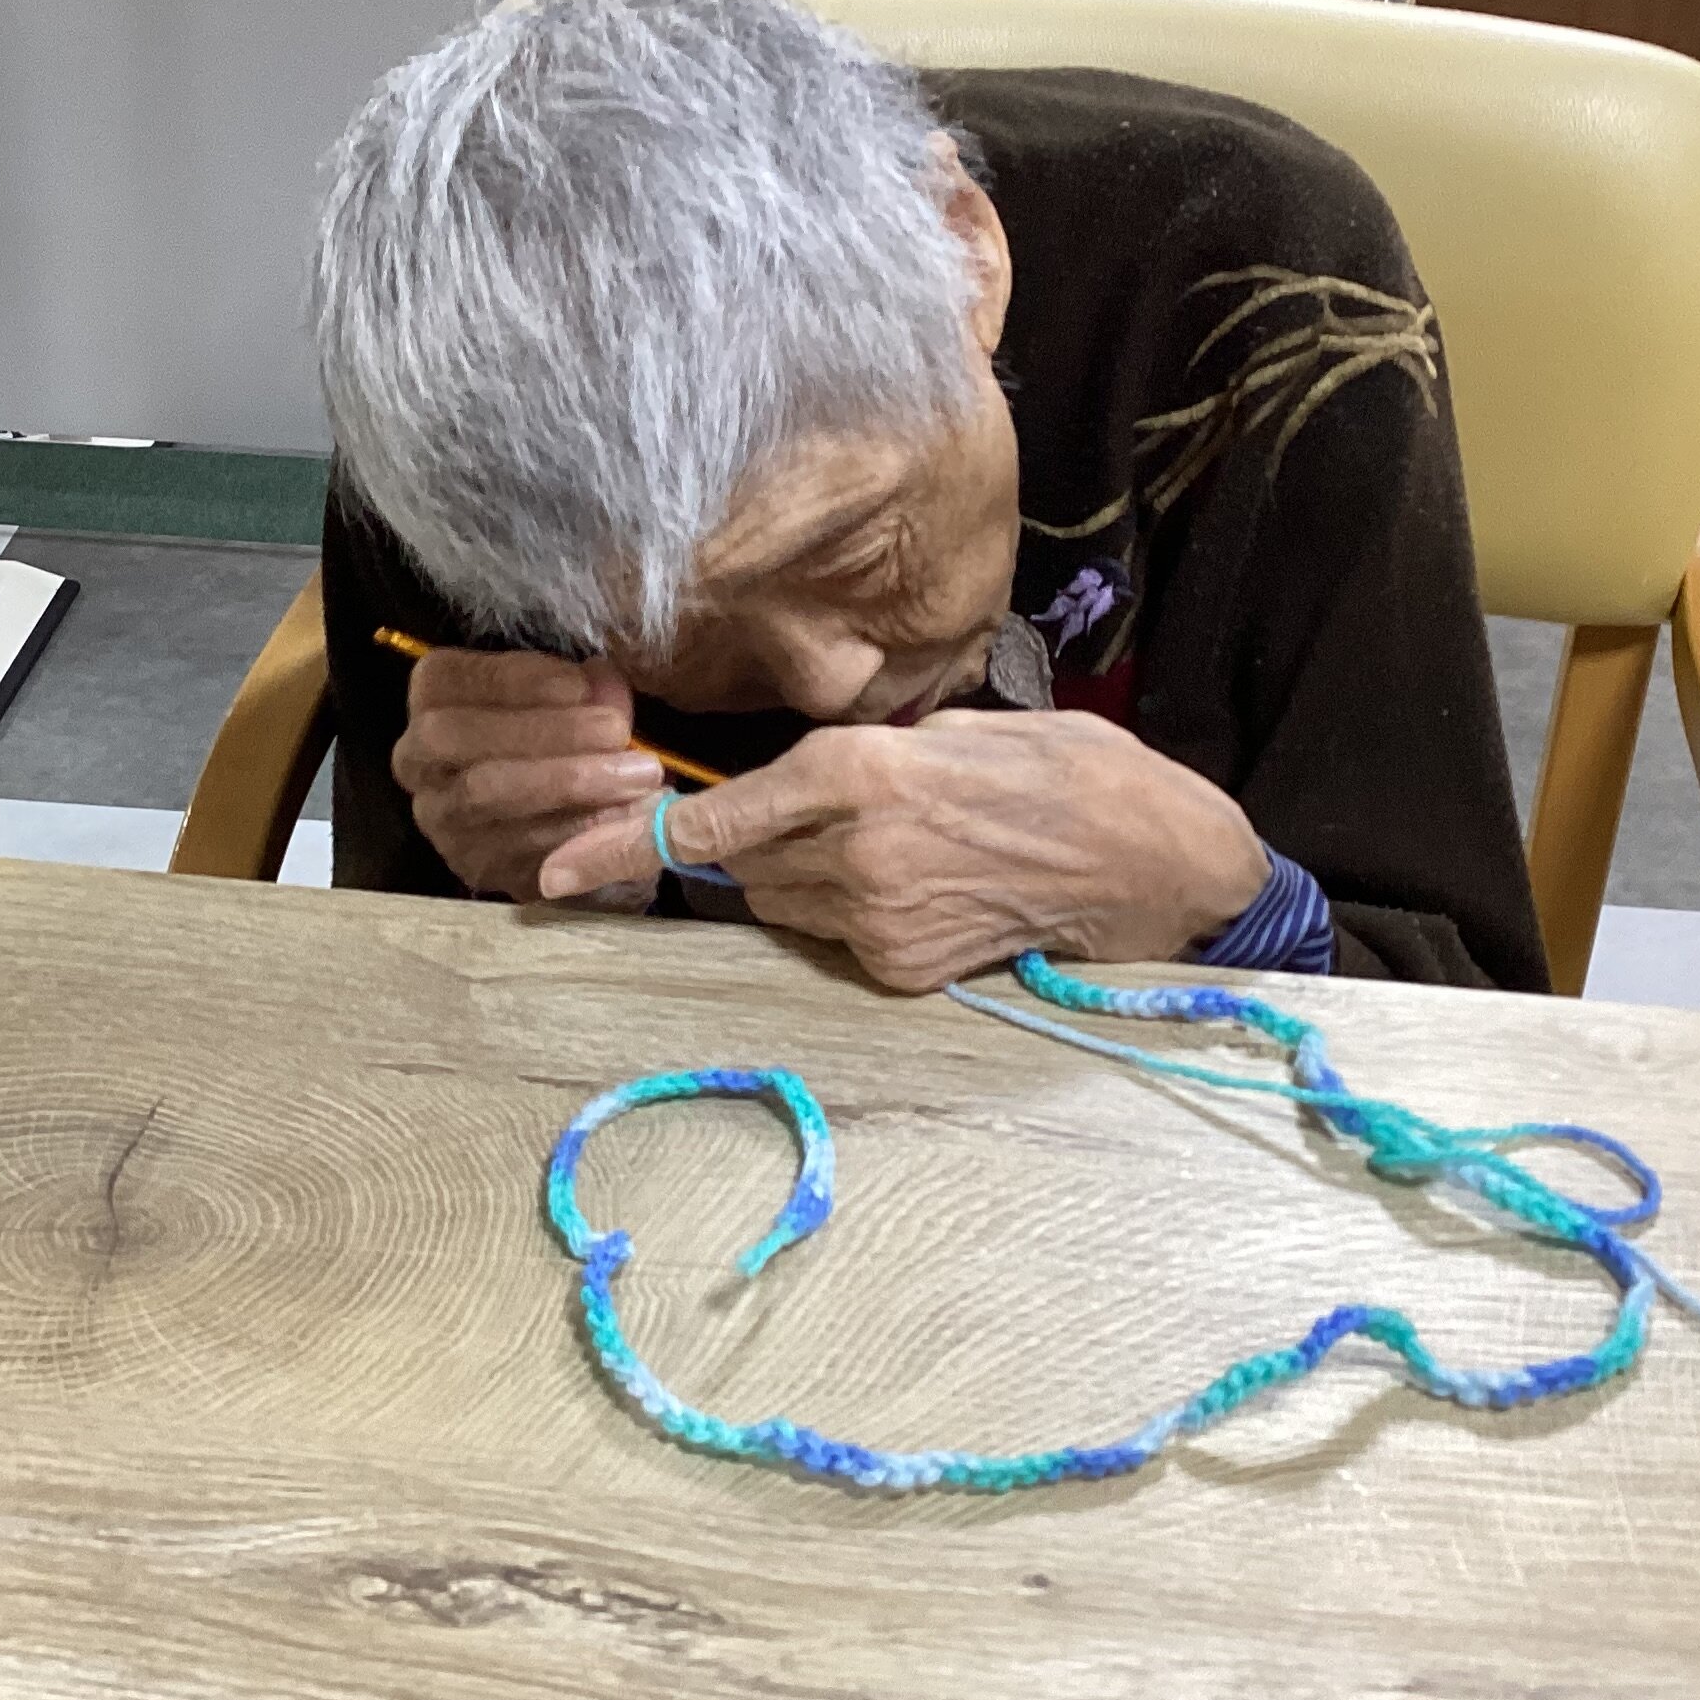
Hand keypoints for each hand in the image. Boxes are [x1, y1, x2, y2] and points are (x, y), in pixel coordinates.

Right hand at [391, 646, 666, 901]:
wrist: (576, 826)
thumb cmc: (567, 741)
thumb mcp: (573, 699)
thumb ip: (584, 687)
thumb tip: (603, 684)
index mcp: (432, 703)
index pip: (444, 678)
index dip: (512, 678)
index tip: (582, 684)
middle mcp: (418, 763)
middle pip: (452, 735)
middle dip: (541, 730)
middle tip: (617, 730)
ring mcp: (442, 821)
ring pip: (486, 793)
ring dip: (571, 780)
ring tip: (640, 772)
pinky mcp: (475, 867)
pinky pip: (517, 847)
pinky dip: (578, 829)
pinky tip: (628, 816)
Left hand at [535, 710, 1270, 992]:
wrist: (1146, 858)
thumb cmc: (1060, 770)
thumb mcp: (946, 730)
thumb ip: (857, 757)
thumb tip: (800, 786)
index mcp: (854, 771)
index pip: (711, 818)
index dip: (623, 844)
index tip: (552, 867)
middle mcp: (850, 850)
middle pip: (744, 867)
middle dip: (761, 849)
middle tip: (831, 825)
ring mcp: (876, 920)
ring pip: (786, 907)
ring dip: (810, 882)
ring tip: (899, 854)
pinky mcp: (904, 969)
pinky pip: (840, 942)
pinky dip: (860, 917)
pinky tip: (930, 891)